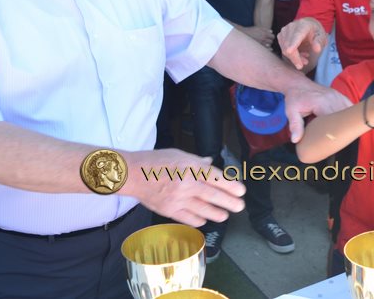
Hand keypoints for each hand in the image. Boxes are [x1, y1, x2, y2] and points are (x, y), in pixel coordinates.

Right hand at [124, 149, 245, 226]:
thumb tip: (210, 163)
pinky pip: (188, 218)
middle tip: (240, 206)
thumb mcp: (179, 154)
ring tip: (225, 216)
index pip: (215, 178)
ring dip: (217, 213)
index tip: (240, 190)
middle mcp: (186, 184)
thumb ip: (197, 161)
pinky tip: (204, 219)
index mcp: (189, 167)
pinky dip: (199, 219)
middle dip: (229, 202)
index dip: (230, 185)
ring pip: (203, 209)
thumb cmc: (155, 161)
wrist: (132, 174)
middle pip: (213, 195)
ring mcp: (177, 199)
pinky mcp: (169, 210)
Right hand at [236, 25, 273, 49]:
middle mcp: (263, 39)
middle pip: (271, 42)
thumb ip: (266, 29)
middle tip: (267, 40)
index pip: (272, 37)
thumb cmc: (251, 30)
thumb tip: (271, 32)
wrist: (243, 35)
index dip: (271, 37)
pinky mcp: (258, 47)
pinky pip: (265, 49)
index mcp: (264, 34)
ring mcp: (260, 44)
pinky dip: (267, 49)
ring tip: (265, 43)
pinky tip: (265, 47)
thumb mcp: (258, 28)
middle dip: (270, 41)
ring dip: (268, 45)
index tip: (270, 37)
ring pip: (268, 46)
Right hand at [277, 18, 326, 69]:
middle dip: (296, 58)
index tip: (289, 51)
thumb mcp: (321, 37)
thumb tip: (317, 49)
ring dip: (294, 58)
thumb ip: (319, 42)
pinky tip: (300, 55)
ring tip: (305, 60)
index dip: (292, 43)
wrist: (308, 26)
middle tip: (305, 63)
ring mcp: (284, 31)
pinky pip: (283, 49)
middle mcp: (291, 27)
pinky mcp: (280, 36)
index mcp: (302, 26)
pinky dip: (291, 55)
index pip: (296, 36)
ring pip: (285, 49)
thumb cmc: (315, 32)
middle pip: (289, 45)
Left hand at [282, 81, 351, 142]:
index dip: (335, 132)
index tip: (333, 142)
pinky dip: (349, 115)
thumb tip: (295, 140)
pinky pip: (350, 106)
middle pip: (344, 117)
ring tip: (344, 133)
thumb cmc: (295, 98)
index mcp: (321, 103)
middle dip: (343, 129)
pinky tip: (346, 123)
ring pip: (349, 112)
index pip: (333, 120)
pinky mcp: (340, 95)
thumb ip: (295, 125)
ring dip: (347, 122)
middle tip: (339, 141)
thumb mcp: (291, 111)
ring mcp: (338, 96)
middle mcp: (332, 98)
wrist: (298, 84)